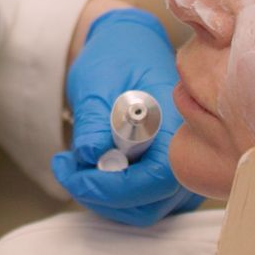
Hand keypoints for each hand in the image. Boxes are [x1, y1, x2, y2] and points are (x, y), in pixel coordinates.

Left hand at [55, 8, 202, 224]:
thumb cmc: (118, 58)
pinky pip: (142, 201)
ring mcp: (183, 171)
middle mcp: (191, 155)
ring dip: (102, 195)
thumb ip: (96, 121)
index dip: (111, 186)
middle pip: (148, 203)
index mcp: (180, 126)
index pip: (155, 179)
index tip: (73, 172)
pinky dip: (112, 193)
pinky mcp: (168, 177)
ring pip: (142, 208)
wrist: (130, 46)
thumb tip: (90, 156)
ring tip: (71, 161)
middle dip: (99, 194)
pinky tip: (89, 166)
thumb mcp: (98, 83)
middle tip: (64, 165)